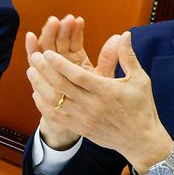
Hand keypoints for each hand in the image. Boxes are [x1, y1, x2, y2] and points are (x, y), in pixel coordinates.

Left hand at [27, 33, 173, 174]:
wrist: (141, 140)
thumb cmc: (142, 107)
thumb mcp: (139, 79)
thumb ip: (127, 56)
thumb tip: (123, 34)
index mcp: (106, 91)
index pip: (77, 76)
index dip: (59, 64)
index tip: (47, 52)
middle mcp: (92, 105)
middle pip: (61, 86)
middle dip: (45, 69)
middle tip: (35, 56)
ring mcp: (84, 119)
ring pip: (54, 102)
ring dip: (39, 85)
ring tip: (31, 71)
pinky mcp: (80, 129)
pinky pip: (56, 117)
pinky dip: (43, 106)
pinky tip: (37, 94)